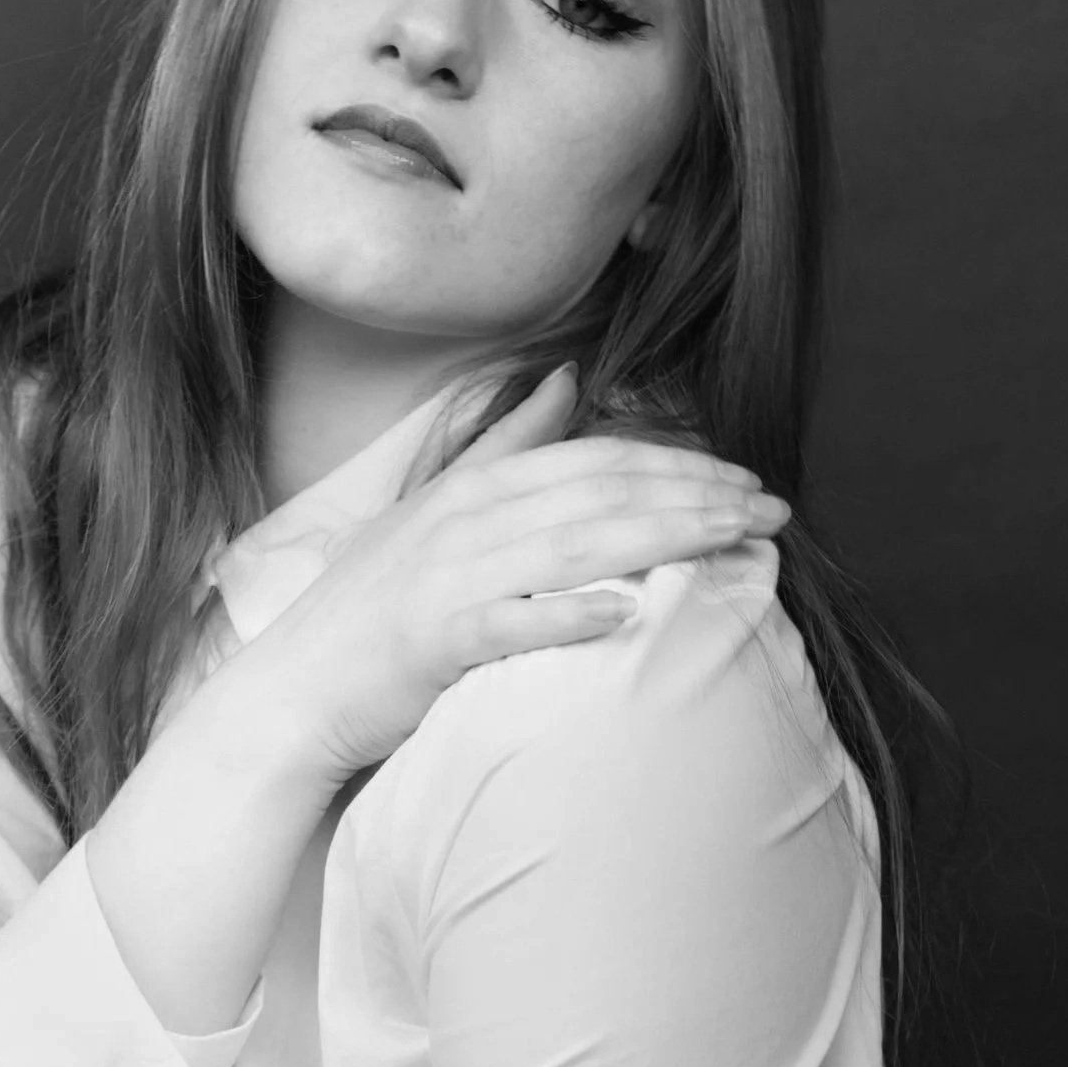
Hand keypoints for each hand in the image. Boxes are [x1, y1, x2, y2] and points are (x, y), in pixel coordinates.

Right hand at [250, 364, 788, 785]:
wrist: (296, 688)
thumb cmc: (374, 606)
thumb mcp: (437, 505)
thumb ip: (505, 442)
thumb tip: (566, 378)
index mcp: (477, 487)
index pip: (596, 459)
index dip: (679, 463)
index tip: (746, 481)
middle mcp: (469, 521)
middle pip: (602, 494)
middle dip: (695, 496)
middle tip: (770, 511)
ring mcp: (452, 579)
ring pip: (576, 546)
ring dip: (663, 539)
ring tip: (732, 543)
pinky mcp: (437, 642)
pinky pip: (514, 621)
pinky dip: (570, 613)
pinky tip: (630, 612)